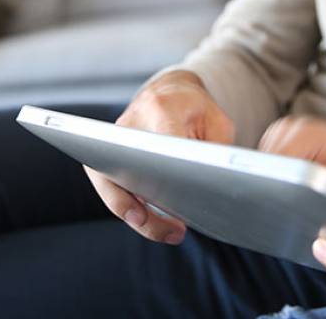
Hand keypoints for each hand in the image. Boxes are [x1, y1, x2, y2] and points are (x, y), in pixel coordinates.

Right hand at [86, 71, 234, 243]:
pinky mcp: (107, 156)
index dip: (167, 176)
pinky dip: (132, 209)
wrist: (169, 92)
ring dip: (138, 216)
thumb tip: (215, 187)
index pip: (159, 146)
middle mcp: (129, 125)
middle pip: (127, 173)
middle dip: (146, 209)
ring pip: (112, 187)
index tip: (178, 201)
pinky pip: (112, 188)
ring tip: (169, 233)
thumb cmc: (196, 107)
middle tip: (175, 231)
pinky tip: (155, 223)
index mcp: (159, 110)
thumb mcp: (218, 123)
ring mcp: (113, 141)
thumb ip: (216, 152)